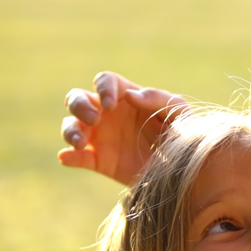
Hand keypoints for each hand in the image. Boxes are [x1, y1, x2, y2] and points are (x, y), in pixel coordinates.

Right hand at [55, 71, 182, 186]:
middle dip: (79, 106)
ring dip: (70, 130)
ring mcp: (100, 137)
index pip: (104, 81)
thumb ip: (159, 99)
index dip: (103, 88)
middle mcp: (107, 114)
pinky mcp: (99, 161)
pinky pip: (77, 157)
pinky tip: (67, 158)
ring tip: (80, 142)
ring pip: (71, 126)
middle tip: (94, 120)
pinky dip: (69, 157)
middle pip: (77, 99)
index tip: (110, 104)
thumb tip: (131, 95)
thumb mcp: (178, 113)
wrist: (182, 170)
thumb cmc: (182, 134)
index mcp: (124, 96)